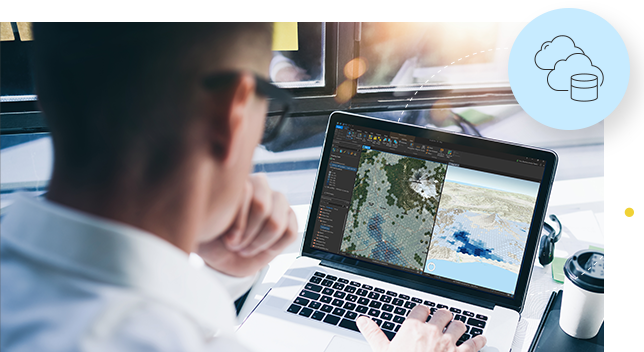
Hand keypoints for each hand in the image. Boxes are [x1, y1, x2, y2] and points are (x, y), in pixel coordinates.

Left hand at [197, 173, 297, 276]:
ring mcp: (277, 201)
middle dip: (247, 234)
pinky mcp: (289, 217)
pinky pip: (290, 232)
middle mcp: (260, 185)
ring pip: (276, 223)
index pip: (244, 193)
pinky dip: (273, 246)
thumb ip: (219, 207)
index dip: (237, 223)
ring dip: (258, 243)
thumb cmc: (212, 237)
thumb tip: (237, 196)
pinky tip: (261, 247)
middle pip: (261, 208)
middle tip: (235, 244)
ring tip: (246, 247)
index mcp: (238, 180)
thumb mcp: (206, 223)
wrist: (223, 257)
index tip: (226, 239)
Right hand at [357, 305, 486, 351]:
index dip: (422, 311)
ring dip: (459, 326)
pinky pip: (473, 344)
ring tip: (458, 327)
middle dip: (442, 316)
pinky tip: (480, 339)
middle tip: (441, 319)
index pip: (421, 309)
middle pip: (442, 314)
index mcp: (413, 328)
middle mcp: (433, 331)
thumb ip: (373, 334)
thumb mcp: (382, 351)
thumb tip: (362, 321)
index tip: (423, 313)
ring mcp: (449, 343)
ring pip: (459, 325)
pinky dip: (478, 340)